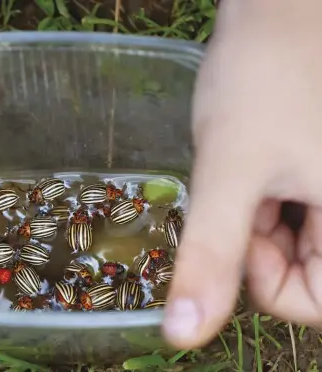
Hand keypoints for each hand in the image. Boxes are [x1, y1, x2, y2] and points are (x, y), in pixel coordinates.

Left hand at [163, 0, 321, 347]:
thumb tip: (181, 336)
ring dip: (260, 218)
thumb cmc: (261, 77)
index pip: (318, 304)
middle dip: (259, 242)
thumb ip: (211, 256)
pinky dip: (267, 198)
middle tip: (242, 190)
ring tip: (250, 168)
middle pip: (308, 272)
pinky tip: (257, 161)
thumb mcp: (227, 171)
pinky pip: (296, 210)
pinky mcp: (319, 172)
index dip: (268, 279)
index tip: (240, 226)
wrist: (280, 6)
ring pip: (298, 241)